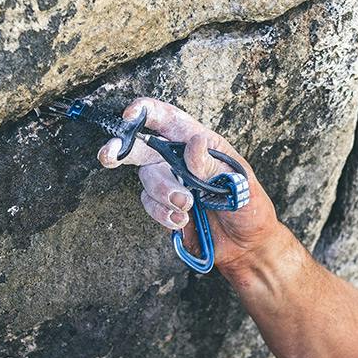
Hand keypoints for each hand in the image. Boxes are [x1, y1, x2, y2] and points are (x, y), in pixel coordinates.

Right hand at [95, 96, 285, 277]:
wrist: (246, 246)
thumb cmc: (249, 207)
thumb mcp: (240, 183)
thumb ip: (212, 165)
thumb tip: (193, 144)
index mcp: (200, 142)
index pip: (168, 118)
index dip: (146, 111)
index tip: (131, 116)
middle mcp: (179, 158)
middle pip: (141, 145)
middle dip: (120, 147)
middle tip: (109, 154)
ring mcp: (170, 182)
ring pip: (147, 178)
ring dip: (163, 192)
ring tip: (187, 206)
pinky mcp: (164, 207)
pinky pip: (150, 204)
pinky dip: (163, 213)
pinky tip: (182, 221)